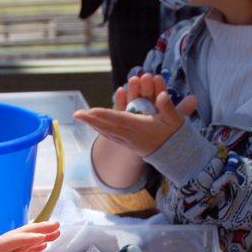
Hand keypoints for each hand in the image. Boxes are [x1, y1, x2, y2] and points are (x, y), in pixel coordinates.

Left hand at [0, 221, 60, 251]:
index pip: (10, 241)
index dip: (27, 237)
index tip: (45, 234)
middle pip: (18, 237)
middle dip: (38, 231)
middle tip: (58, 225)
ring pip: (20, 244)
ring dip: (37, 238)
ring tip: (55, 233)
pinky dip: (29, 249)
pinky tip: (39, 248)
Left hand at [73, 73, 198, 156]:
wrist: (174, 155)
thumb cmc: (174, 134)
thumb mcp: (175, 120)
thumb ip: (168, 107)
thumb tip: (163, 96)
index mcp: (140, 127)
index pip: (119, 119)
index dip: (105, 115)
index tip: (91, 111)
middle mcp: (131, 135)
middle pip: (107, 127)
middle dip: (92, 120)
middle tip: (76, 114)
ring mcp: (128, 141)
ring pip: (107, 132)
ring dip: (93, 124)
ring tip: (82, 117)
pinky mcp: (128, 144)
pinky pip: (111, 136)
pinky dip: (101, 130)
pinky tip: (94, 125)